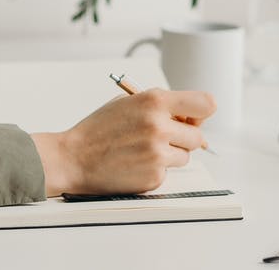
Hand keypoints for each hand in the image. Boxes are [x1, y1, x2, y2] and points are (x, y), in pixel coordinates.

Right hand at [32, 88, 215, 196]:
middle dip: (184, 138)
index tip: (192, 118)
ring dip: (170, 154)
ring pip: (185, 156)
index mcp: (154, 101)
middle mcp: (159, 126)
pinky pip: (168, 172)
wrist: (73, 158)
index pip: (205, 104)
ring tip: (141, 150)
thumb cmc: (99, 129)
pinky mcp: (154, 176)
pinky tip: (134, 163)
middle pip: (198, 136)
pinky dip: (155, 169)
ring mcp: (158, 154)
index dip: (201, 113)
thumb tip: (192, 119)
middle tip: (161, 138)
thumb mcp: (128, 102)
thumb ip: (161, 106)